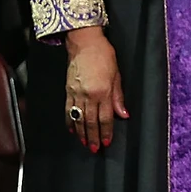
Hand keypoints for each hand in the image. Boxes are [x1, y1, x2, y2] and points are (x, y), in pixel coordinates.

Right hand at [64, 26, 127, 150]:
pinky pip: (67, 109)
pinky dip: (69, 121)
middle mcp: (88, 95)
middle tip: (94, 149)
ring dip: (81, 133)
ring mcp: (76, 93)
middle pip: (91, 121)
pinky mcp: (68, 90)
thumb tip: (123, 114)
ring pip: (78, 118)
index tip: (107, 142)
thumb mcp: (117, 75)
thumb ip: (118, 97)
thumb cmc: (103, 55)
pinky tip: (71, 129)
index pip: (105, 117)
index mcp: (102, 91)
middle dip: (93, 137)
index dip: (106, 131)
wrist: (84, 42)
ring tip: (84, 143)